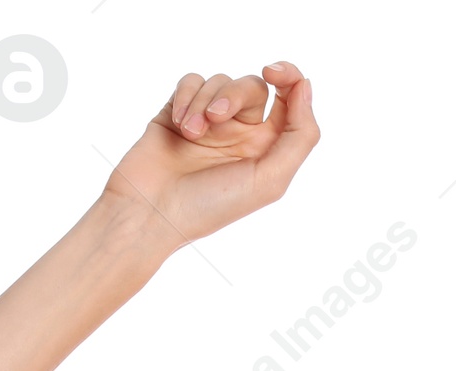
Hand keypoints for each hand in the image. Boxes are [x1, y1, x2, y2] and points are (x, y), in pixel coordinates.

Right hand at [101, 64, 319, 250]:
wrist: (150, 213)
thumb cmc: (209, 207)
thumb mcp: (269, 180)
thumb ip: (299, 136)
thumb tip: (305, 86)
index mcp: (265, 151)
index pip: (289, 101)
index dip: (288, 77)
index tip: (272, 72)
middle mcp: (240, 135)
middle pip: (252, 87)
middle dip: (234, 95)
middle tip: (216, 119)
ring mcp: (208, 122)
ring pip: (219, 82)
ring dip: (204, 103)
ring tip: (191, 134)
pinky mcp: (178, 112)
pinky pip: (191, 81)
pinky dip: (187, 97)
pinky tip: (179, 125)